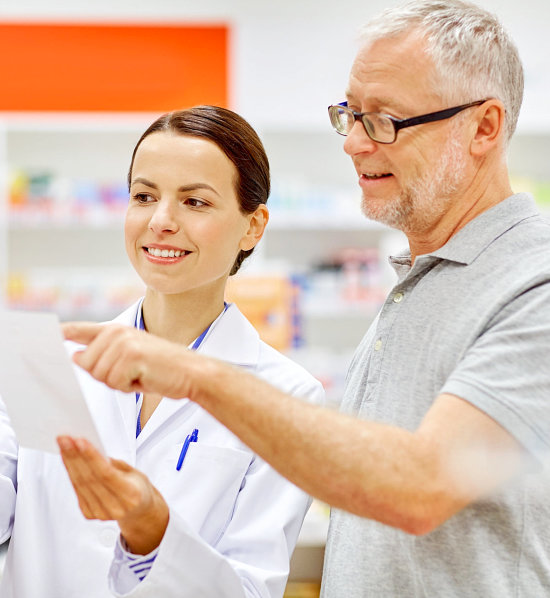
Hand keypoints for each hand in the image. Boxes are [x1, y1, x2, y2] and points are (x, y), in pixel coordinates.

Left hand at [57, 435, 168, 554]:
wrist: (139, 510)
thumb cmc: (138, 486)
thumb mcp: (134, 471)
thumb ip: (114, 464)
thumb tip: (91, 451)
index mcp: (131, 495)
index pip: (106, 473)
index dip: (91, 456)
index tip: (79, 440)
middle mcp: (115, 507)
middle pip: (89, 478)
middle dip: (75, 456)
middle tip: (65, 438)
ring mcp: (101, 514)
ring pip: (80, 484)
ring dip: (69, 462)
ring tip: (63, 445)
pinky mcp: (90, 514)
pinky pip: (77, 490)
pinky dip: (71, 472)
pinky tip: (68, 459)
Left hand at [62, 322, 201, 398]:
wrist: (192, 373)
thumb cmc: (161, 369)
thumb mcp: (129, 358)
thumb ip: (101, 355)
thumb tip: (75, 357)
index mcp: (115, 331)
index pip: (79, 329)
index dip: (59, 332)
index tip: (37, 335)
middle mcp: (117, 333)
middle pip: (86, 364)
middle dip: (106, 376)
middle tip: (132, 373)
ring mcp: (124, 343)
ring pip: (99, 375)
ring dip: (119, 383)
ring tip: (140, 375)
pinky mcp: (132, 356)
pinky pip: (114, 382)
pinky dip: (129, 387)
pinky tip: (145, 378)